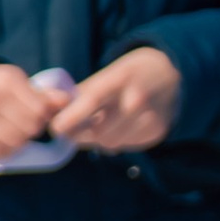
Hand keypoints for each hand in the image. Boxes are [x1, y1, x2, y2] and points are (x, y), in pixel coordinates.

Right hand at [0, 62, 69, 160]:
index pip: (40, 110)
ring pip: (15, 143)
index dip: (44, 114)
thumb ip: (46, 95)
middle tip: (26, 122)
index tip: (38, 111)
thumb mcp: (23, 84)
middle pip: (30, 128)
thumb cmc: (3, 88)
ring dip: (21, 141)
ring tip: (16, 130)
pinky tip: (2, 137)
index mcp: (5, 80)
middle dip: (33, 128)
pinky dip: (5, 149)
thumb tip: (66, 101)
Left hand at [58, 46, 183, 153]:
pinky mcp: (156, 132)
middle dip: (80, 134)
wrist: (170, 73)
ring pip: (110, 144)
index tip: (56, 128)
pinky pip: (124, 147)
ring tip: (101, 124)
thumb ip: (79, 95)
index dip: (70, 118)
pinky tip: (120, 127)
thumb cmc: (128, 75)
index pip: (91, 102)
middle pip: (98, 132)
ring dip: (98, 140)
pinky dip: (116, 141)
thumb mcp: (106, 75)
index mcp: (119, 79)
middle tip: (73, 128)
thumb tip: (50, 114)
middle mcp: (136, 100)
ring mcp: (149, 118)